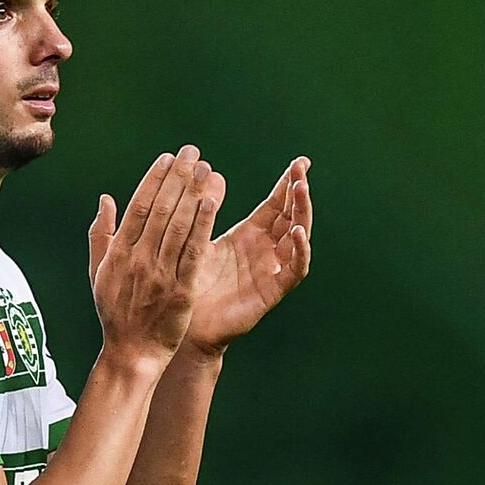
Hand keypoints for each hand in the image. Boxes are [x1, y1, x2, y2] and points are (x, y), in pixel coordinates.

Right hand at [87, 145, 223, 370]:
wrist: (131, 351)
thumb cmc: (115, 312)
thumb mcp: (98, 271)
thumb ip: (100, 234)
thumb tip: (105, 199)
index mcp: (119, 252)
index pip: (139, 205)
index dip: (155, 179)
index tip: (168, 157)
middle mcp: (139, 258)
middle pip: (161, 209)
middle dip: (177, 177)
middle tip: (192, 152)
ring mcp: (160, 273)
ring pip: (179, 225)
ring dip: (193, 193)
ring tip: (205, 168)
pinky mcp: (182, 289)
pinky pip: (193, 251)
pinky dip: (203, 225)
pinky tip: (212, 203)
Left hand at [182, 156, 313, 355]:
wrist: (182, 323)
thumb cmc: (186, 281)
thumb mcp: (194, 239)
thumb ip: (199, 210)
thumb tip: (204, 172)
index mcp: (247, 236)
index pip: (274, 205)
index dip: (287, 184)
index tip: (300, 161)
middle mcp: (264, 251)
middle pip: (290, 216)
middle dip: (298, 192)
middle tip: (302, 169)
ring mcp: (271, 270)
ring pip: (297, 238)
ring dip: (302, 215)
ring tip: (301, 191)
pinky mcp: (272, 291)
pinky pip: (294, 270)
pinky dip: (299, 251)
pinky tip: (299, 233)